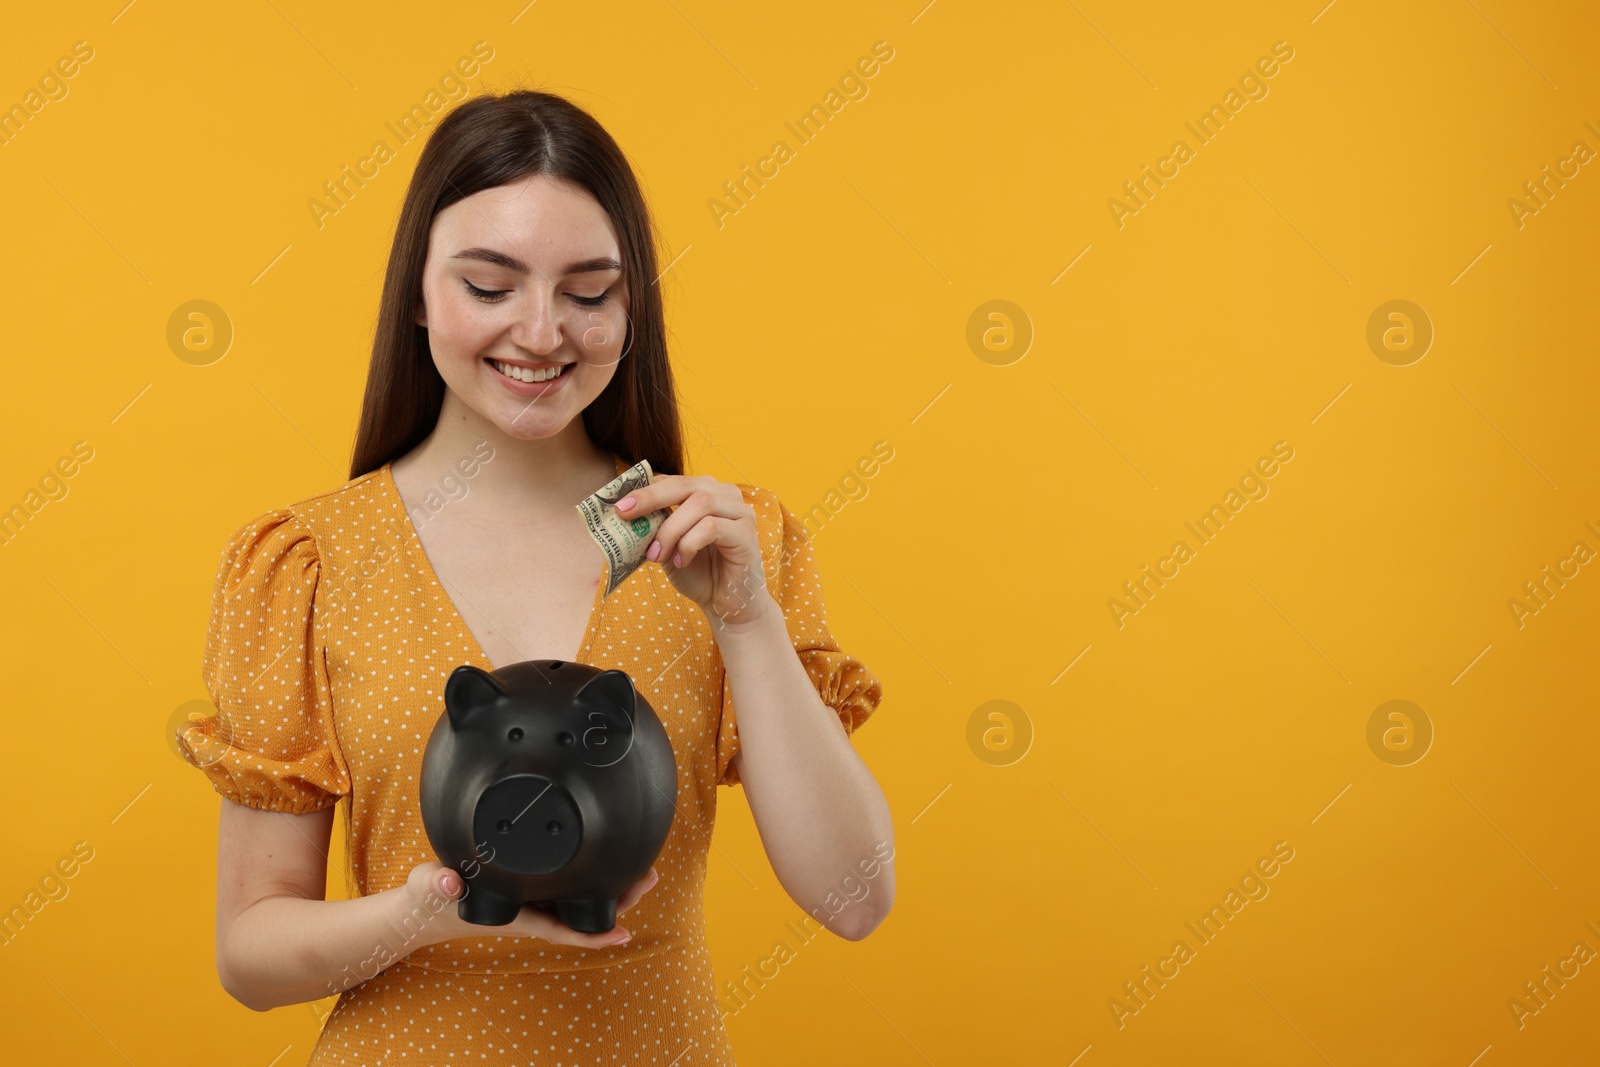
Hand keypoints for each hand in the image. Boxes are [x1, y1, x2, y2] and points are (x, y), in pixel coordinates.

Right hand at [403, 861, 658, 949]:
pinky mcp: (529, 888)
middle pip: (583, 912)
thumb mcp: (428, 887)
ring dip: (612, 888)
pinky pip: (568, 888)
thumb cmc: (428, 900)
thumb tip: (450, 883)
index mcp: (515, 915)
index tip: (624, 933)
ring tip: (643, 869)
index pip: (561, 928)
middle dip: (618, 900)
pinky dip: (592, 880)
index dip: (593, 933)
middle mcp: (530, 910)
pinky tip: (610, 867)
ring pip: (581, 899)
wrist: (422, 906)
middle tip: (649, 877)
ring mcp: (532, 900)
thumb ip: (436, 884)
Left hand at [615, 475, 773, 627]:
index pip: (672, 480)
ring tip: (656, 555)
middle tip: (624, 513)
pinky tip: (681, 561)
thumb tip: (623, 511)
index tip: (617, 503)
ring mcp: (740, 512)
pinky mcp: (746, 533)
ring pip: (699, 503)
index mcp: (706, 492)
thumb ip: (654, 526)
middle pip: (684, 484)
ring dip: (671, 530)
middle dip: (650, 497)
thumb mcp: (668, 546)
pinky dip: (689, 543)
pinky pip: (712, 527)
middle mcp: (726, 495)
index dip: (643, 488)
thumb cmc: (698, 574)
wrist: (727, 606)